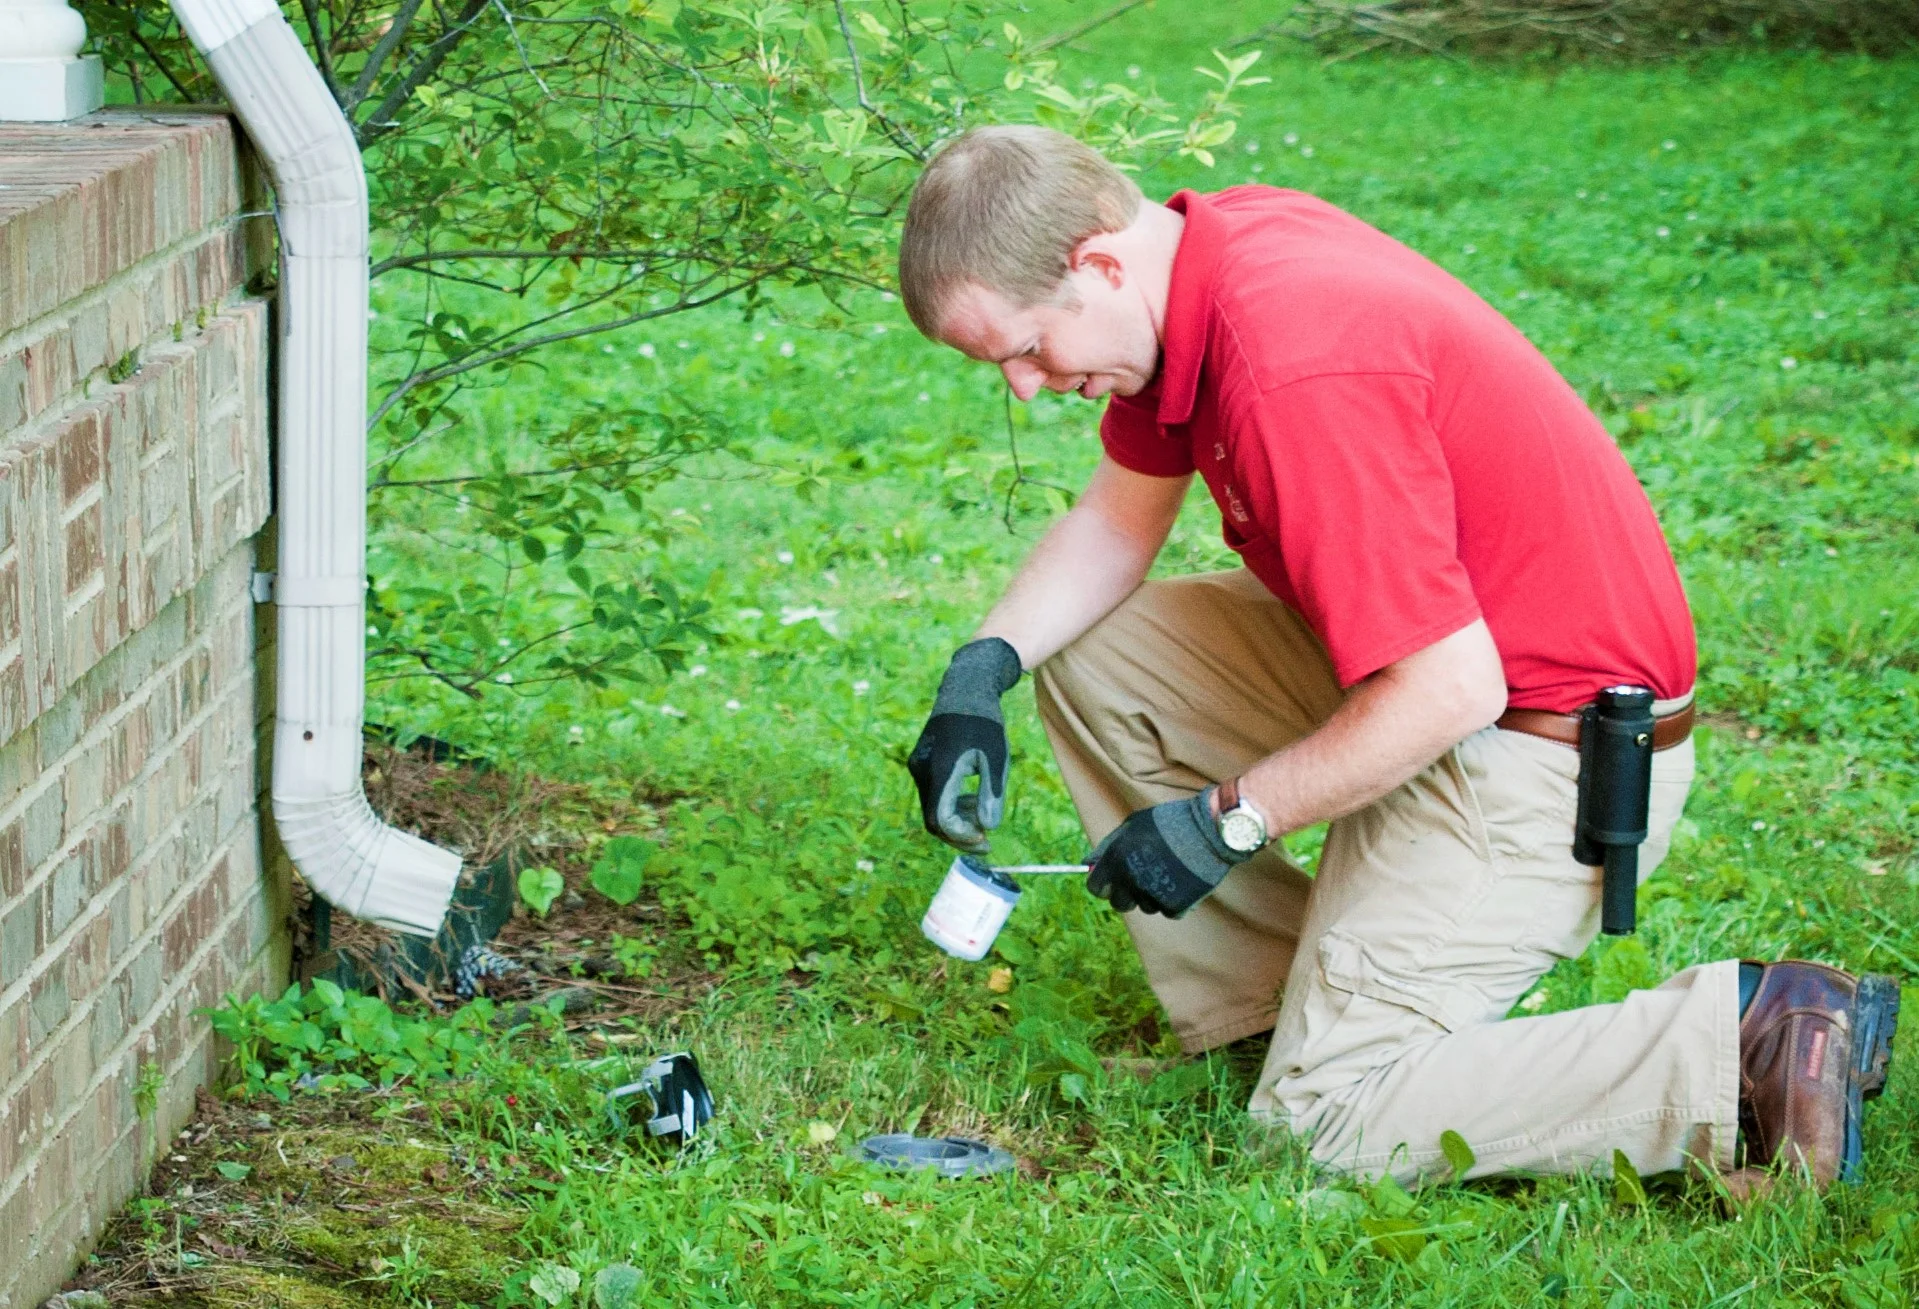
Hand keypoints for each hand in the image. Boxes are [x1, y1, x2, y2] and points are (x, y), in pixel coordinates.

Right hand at [906, 638, 1023, 849]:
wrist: (966, 690)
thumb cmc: (985, 722)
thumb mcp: (996, 757)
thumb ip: (991, 793)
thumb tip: (988, 826)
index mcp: (939, 769)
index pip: (941, 818)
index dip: (962, 836)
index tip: (986, 840)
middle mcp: (921, 770)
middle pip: (933, 818)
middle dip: (960, 834)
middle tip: (987, 841)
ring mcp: (918, 766)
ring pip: (932, 808)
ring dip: (957, 819)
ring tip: (984, 816)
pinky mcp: (921, 764)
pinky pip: (933, 794)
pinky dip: (952, 804)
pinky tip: (973, 801)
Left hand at [1087, 787, 1240, 916]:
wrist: (1208, 830)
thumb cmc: (1168, 823)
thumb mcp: (1132, 825)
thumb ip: (1107, 846)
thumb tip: (1088, 865)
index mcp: (1116, 859)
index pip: (1096, 888)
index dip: (1104, 886)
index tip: (1112, 883)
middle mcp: (1129, 879)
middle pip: (1119, 903)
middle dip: (1127, 894)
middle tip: (1144, 878)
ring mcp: (1151, 894)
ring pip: (1145, 906)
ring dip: (1153, 895)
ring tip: (1169, 871)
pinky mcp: (1174, 906)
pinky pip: (1167, 910)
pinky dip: (1175, 900)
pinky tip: (1183, 880)